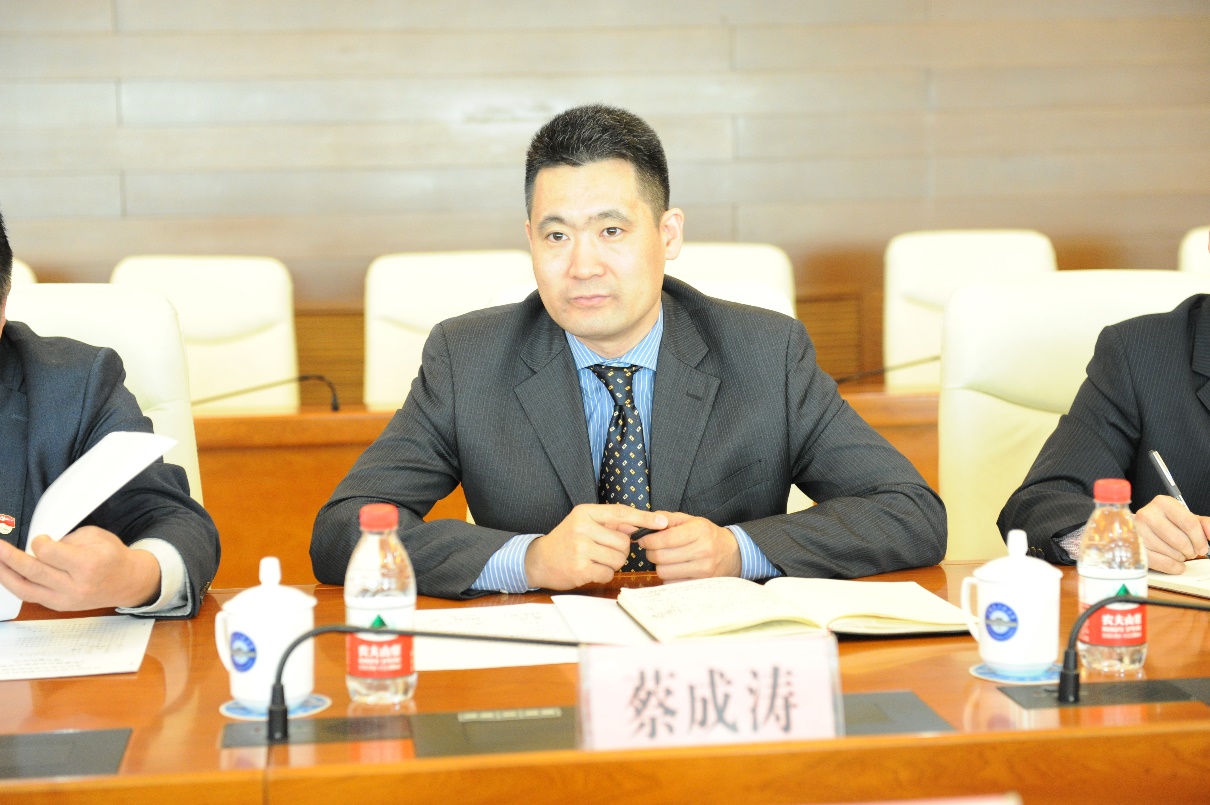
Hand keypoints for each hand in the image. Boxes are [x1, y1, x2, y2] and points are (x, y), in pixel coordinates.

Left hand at [0, 526, 160, 610]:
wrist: (127, 582)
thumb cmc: (112, 557)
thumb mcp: (95, 537)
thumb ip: (65, 540)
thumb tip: (39, 546)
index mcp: (88, 564)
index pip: (49, 553)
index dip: (39, 542)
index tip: (40, 538)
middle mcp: (76, 585)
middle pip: (33, 571)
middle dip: (9, 557)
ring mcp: (66, 599)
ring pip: (25, 589)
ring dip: (4, 574)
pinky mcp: (59, 606)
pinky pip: (30, 596)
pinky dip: (15, 584)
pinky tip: (7, 573)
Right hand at [525, 504, 667, 589]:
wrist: (539, 560)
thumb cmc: (567, 540)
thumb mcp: (584, 523)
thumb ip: (610, 522)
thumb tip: (642, 524)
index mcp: (585, 512)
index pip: (621, 513)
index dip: (644, 518)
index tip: (663, 522)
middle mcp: (582, 527)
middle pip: (623, 542)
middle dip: (620, 550)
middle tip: (603, 551)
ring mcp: (580, 548)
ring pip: (619, 559)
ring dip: (613, 563)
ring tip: (595, 560)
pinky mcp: (580, 568)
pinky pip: (608, 573)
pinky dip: (604, 574)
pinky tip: (590, 569)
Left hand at [639, 512, 741, 580]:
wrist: (732, 553)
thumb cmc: (707, 535)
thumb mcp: (691, 520)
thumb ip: (668, 518)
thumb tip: (647, 522)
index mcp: (699, 531)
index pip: (666, 538)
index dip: (648, 540)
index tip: (643, 539)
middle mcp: (703, 550)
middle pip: (661, 557)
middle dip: (650, 552)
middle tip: (651, 549)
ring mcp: (703, 569)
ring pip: (664, 572)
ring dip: (658, 565)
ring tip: (663, 558)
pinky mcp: (700, 583)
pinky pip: (672, 583)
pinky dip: (668, 576)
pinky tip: (673, 568)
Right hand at [1134, 495, 1209, 574]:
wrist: (1140, 528)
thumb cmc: (1164, 523)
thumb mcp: (1185, 518)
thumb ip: (1203, 524)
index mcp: (1163, 503)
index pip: (1189, 523)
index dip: (1200, 539)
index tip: (1203, 547)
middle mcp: (1148, 514)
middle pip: (1181, 540)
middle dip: (1191, 551)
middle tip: (1190, 551)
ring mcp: (1139, 531)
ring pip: (1172, 553)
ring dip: (1181, 557)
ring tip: (1178, 553)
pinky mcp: (1136, 547)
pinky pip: (1163, 563)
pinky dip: (1174, 567)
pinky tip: (1176, 564)